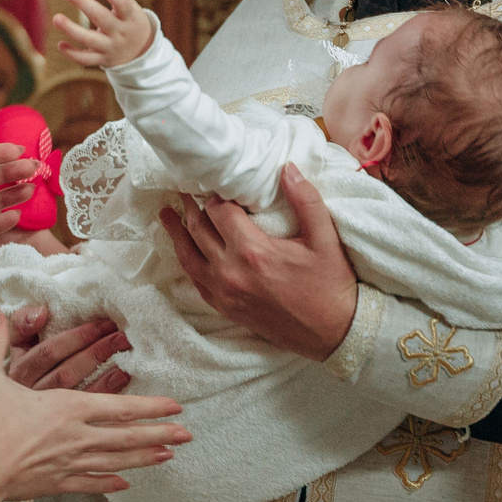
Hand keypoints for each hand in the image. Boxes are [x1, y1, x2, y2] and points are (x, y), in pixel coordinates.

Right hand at [0, 310, 188, 497]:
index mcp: (66, 408)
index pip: (119, 406)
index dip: (151, 405)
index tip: (176, 405)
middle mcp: (76, 436)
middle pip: (127, 435)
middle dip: (160, 433)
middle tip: (188, 434)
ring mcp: (69, 463)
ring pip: (116, 461)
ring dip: (145, 457)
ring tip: (169, 456)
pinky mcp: (57, 484)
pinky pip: (90, 483)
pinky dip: (109, 483)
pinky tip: (125, 484)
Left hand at [52, 0, 155, 69]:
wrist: (141, 52)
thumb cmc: (131, 22)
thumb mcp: (132, 9)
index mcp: (131, 17)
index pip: (122, 4)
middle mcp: (121, 33)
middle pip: (102, 18)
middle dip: (85, 4)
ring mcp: (111, 48)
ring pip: (90, 40)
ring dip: (72, 29)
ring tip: (56, 18)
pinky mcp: (102, 60)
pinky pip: (86, 59)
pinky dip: (72, 54)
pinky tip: (60, 44)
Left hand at [159, 164, 355, 360]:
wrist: (334, 332)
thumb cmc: (331, 285)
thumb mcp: (325, 238)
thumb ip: (305, 200)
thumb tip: (287, 168)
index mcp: (253, 251)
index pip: (219, 211)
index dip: (215, 194)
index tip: (214, 183)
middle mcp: (231, 272)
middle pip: (198, 230)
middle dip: (191, 207)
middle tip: (183, 189)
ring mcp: (225, 293)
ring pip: (188, 257)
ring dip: (177, 233)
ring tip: (167, 215)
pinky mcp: (226, 309)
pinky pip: (196, 281)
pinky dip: (187, 261)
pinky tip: (185, 251)